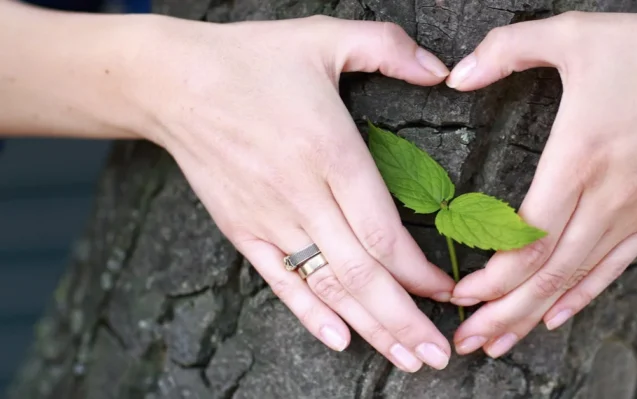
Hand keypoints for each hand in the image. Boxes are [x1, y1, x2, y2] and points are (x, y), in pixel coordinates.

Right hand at [135, 16, 455, 371]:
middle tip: (438, 355)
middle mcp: (302, 196)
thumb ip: (389, 48)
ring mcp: (270, 219)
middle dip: (406, 320)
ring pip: (328, 287)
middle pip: (362, 274)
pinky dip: (311, 315)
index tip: (449, 293)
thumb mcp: (324, 36)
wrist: (171, 82)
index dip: (420, 273)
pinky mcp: (243, 231)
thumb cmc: (251, 59)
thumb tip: (442, 70)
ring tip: (407, 358)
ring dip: (371, 328)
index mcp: (330, 153)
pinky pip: (281, 283)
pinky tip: (340, 340)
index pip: (384, 232)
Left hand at [444, 11, 636, 356]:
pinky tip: (554, 317)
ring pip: (575, 279)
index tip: (460, 293)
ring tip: (496, 341)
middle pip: (548, 272)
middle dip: (501, 312)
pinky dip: (580, 297)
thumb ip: (506, 50)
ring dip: (531, 315)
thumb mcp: (572, 33)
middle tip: (464, 339)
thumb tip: (455, 75)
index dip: (493, 274)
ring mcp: (634, 212)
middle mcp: (607, 196)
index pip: (530, 236)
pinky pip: (612, 268)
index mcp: (580, 157)